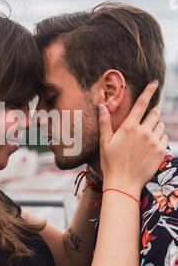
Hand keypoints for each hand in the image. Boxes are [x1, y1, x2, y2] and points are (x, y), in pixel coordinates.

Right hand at [98, 81, 166, 196]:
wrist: (123, 183)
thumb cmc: (110, 162)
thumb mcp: (104, 141)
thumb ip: (105, 122)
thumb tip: (101, 105)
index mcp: (129, 127)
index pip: (142, 103)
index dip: (149, 91)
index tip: (154, 83)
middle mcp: (144, 132)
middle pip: (155, 113)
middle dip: (153, 111)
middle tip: (149, 114)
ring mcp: (154, 142)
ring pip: (160, 126)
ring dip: (155, 126)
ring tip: (146, 135)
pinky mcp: (160, 151)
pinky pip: (164, 138)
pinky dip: (159, 138)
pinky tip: (150, 145)